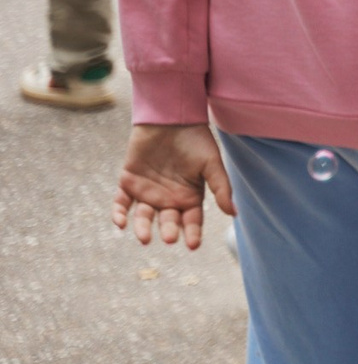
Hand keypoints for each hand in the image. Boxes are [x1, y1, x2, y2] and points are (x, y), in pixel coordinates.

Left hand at [114, 125, 233, 249]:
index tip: (192, 245)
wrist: (171, 117)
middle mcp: (168, 198)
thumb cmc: (195, 139)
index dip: (192, 233)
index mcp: (189, 196)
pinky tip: (121, 222)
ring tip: (144, 238)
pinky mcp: (128, 183)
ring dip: (142, 228)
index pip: (191, 220)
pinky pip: (121, 203)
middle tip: (168, 237)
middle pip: (167, 221)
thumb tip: (233, 212)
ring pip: (143, 216)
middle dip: (168, 230)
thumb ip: (221, 187)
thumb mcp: (211, 163)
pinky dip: (119, 214)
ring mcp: (147, 192)